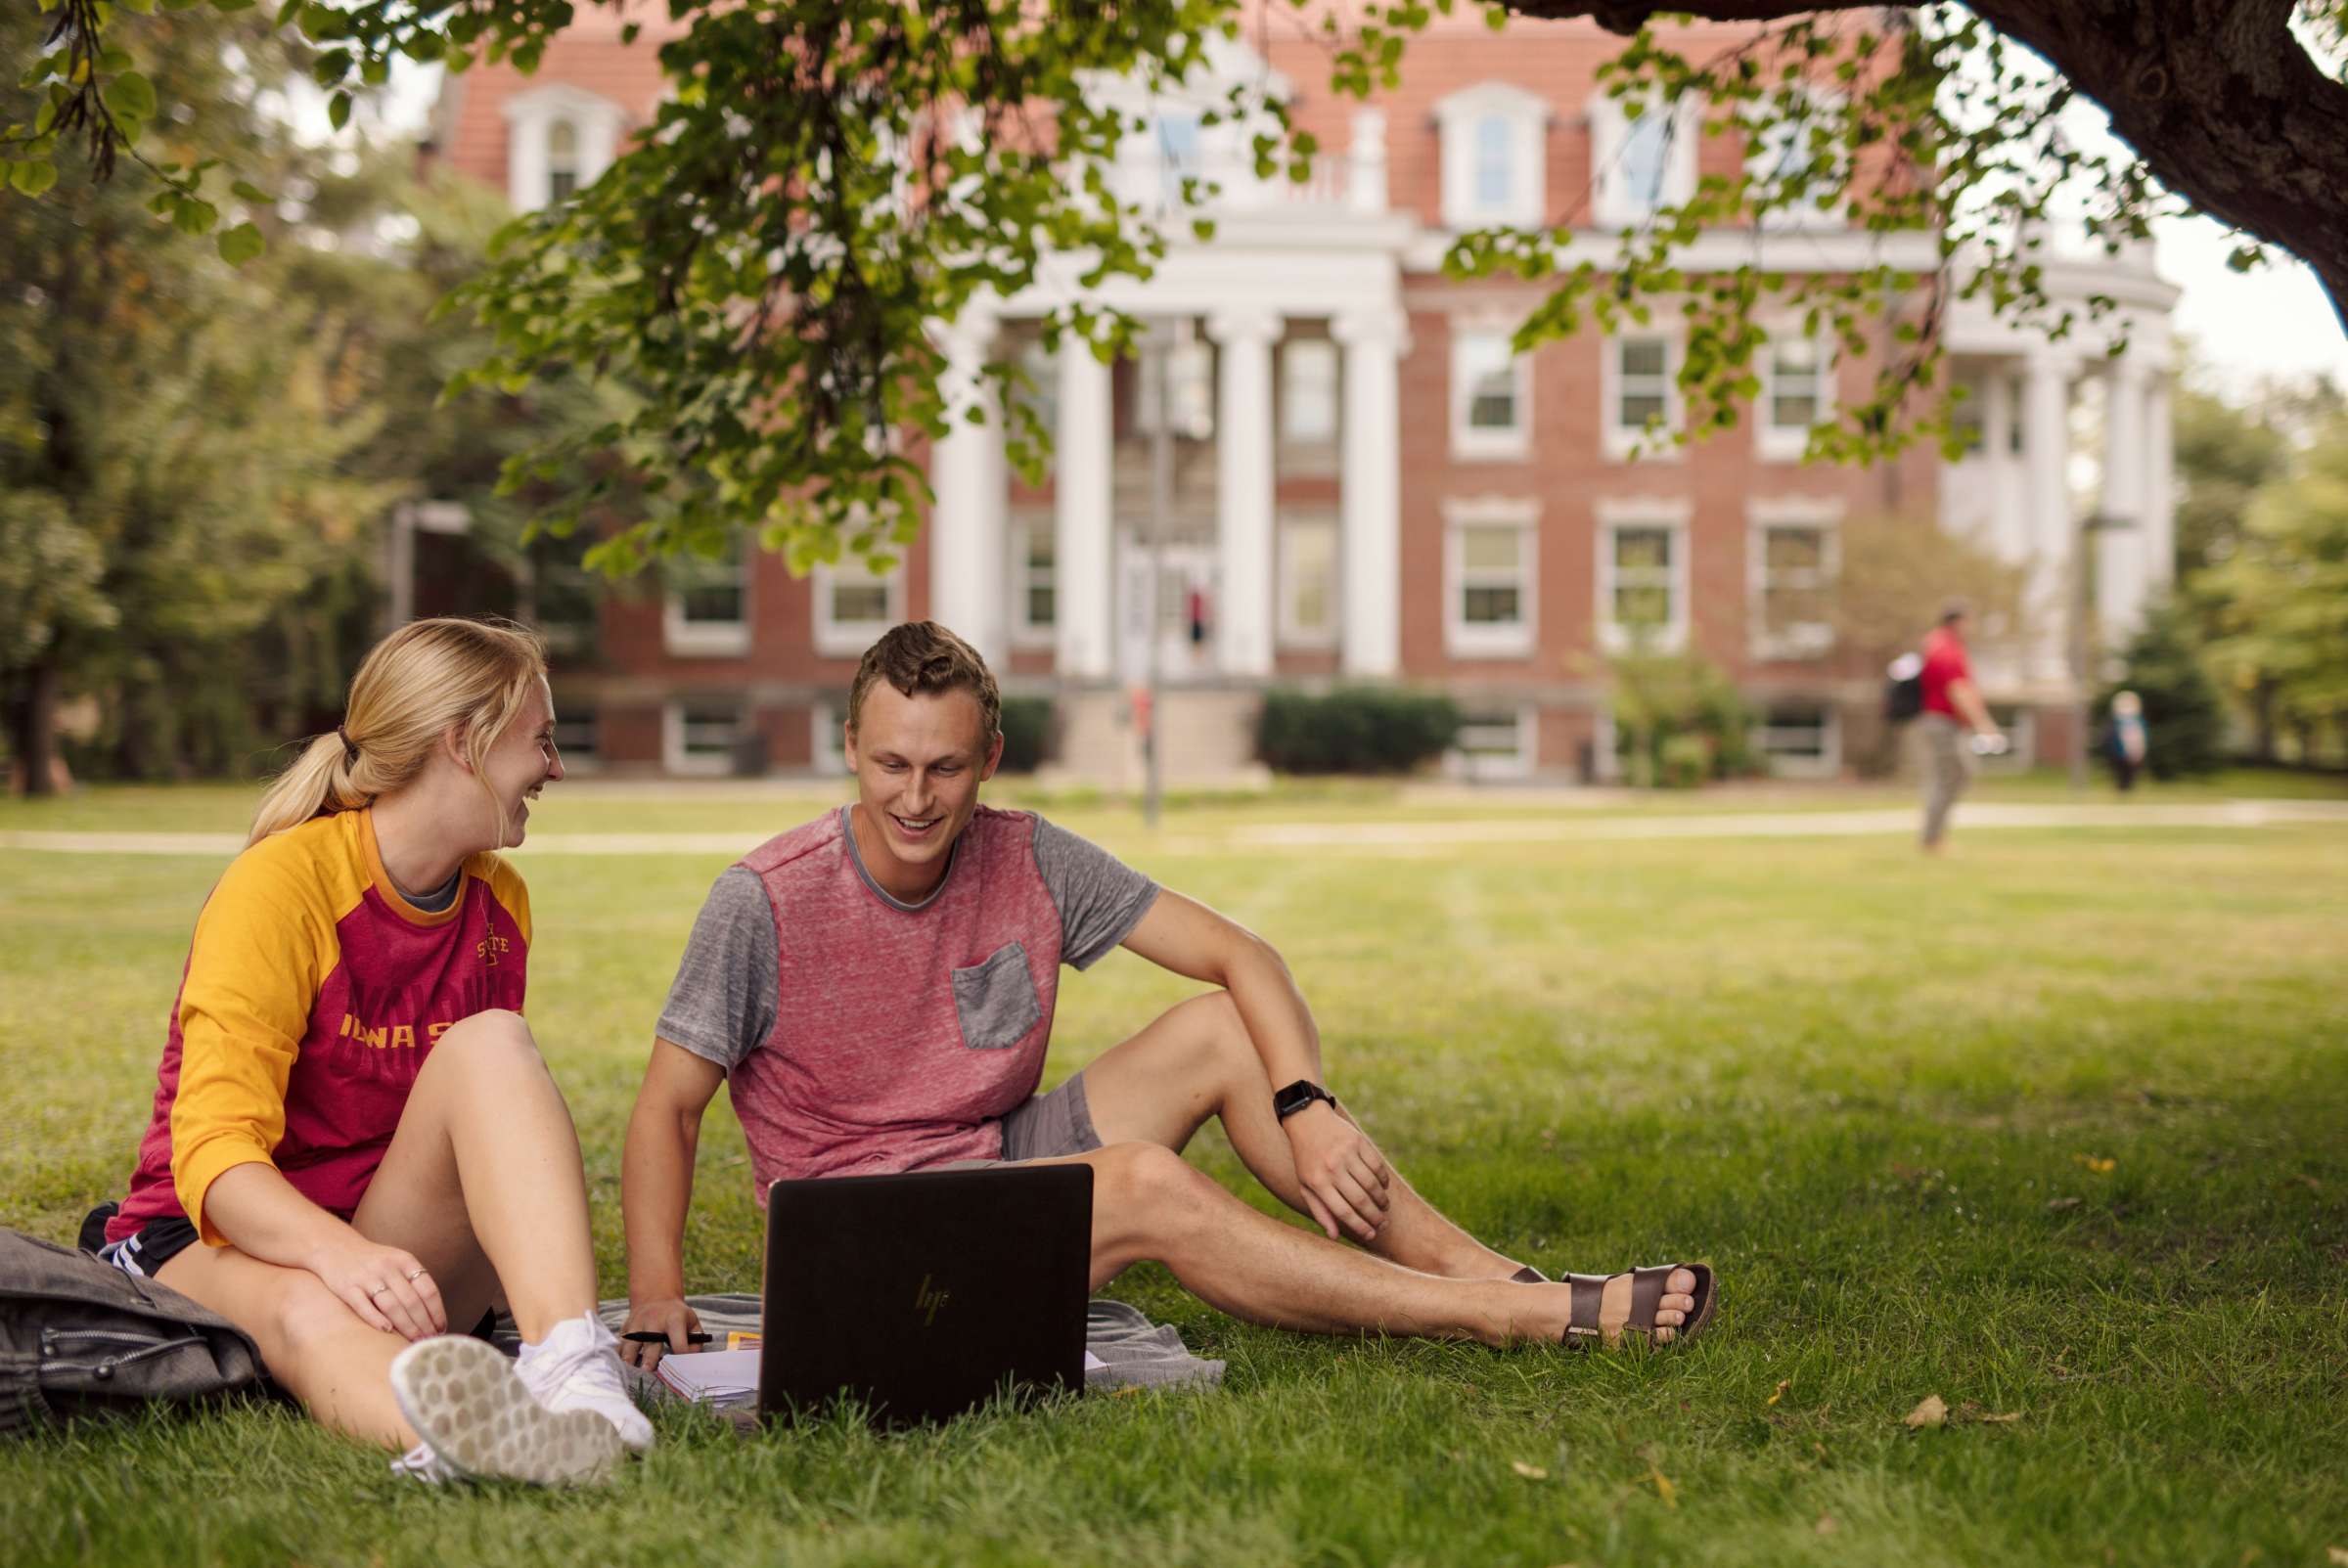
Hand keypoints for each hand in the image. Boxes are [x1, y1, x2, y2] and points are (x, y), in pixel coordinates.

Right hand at [311, 1238, 444, 1340]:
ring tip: (414, 1341)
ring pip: (391, 1305)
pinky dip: (376, 1319)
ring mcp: (366, 1277)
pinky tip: (387, 1331)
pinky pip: (363, 1306)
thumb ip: (414, 1282)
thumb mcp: (398, 1262)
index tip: (441, 1329)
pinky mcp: (347, 1287)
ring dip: (406, 1326)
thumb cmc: (374, 1261)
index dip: (437, 1312)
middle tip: (429, 1340)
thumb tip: (434, 1314)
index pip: (428, 1289)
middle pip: (412, 1300)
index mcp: (405, 1260)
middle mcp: (388, 1267)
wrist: (336, 1247)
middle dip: (423, 1324)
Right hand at [618, 1297, 703, 1369]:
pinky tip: (620, 1367)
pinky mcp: (625, 1328)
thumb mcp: (692, 1322)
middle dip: (649, 1358)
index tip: (680, 1367)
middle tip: (648, 1372)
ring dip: (630, 1359)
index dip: (680, 1353)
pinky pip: (620, 1344)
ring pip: (630, 1344)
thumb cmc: (677, 1316)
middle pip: (651, 1342)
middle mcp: (654, 1320)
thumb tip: (691, 1359)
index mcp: (674, 1319)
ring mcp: (637, 1324)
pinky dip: (619, 1356)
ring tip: (630, 1374)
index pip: (678, 1340)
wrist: (656, 1298)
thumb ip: (696, 1340)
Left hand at [1283, 1101, 1391, 1242]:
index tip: (1371, 1235)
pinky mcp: (1358, 1141)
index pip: (1343, 1212)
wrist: (1307, 1120)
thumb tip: (1334, 1236)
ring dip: (1382, 1200)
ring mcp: (1346, 1153)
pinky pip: (1376, 1165)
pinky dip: (1383, 1179)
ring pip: (1372, 1184)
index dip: (1360, 1226)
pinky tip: (1383, 1187)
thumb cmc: (1306, 1159)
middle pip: (1360, 1200)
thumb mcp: (1305, 1185)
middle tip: (1383, 1224)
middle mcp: (1332, 1168)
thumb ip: (1320, 1211)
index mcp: (1318, 1182)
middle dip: (1375, 1216)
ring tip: (1384, 1207)